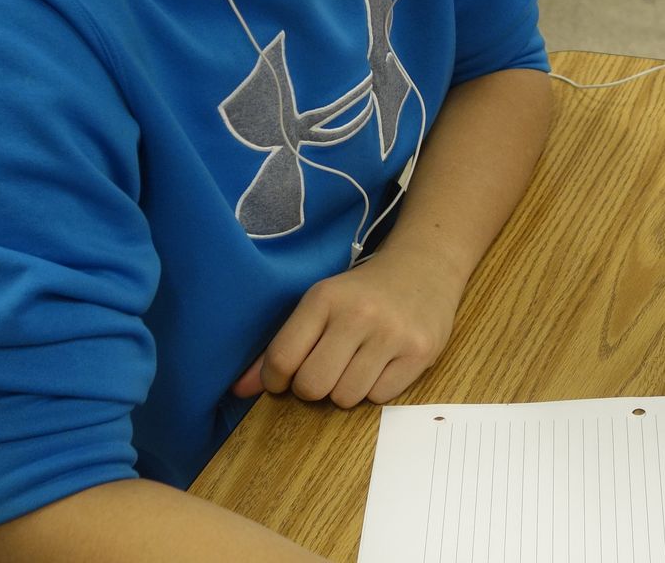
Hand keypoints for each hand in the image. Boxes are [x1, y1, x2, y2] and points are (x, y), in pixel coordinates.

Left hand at [231, 249, 466, 407]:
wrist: (425, 266)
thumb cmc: (362, 292)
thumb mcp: (319, 304)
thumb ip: (281, 347)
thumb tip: (239, 390)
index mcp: (324, 298)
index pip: (282, 359)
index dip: (275, 380)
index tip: (283, 379)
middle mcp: (358, 314)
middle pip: (312, 386)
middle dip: (312, 388)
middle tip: (324, 371)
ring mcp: (392, 334)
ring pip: (346, 397)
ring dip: (345, 390)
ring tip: (356, 365)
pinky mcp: (420, 352)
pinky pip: (380, 398)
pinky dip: (375, 389)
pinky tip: (382, 364)